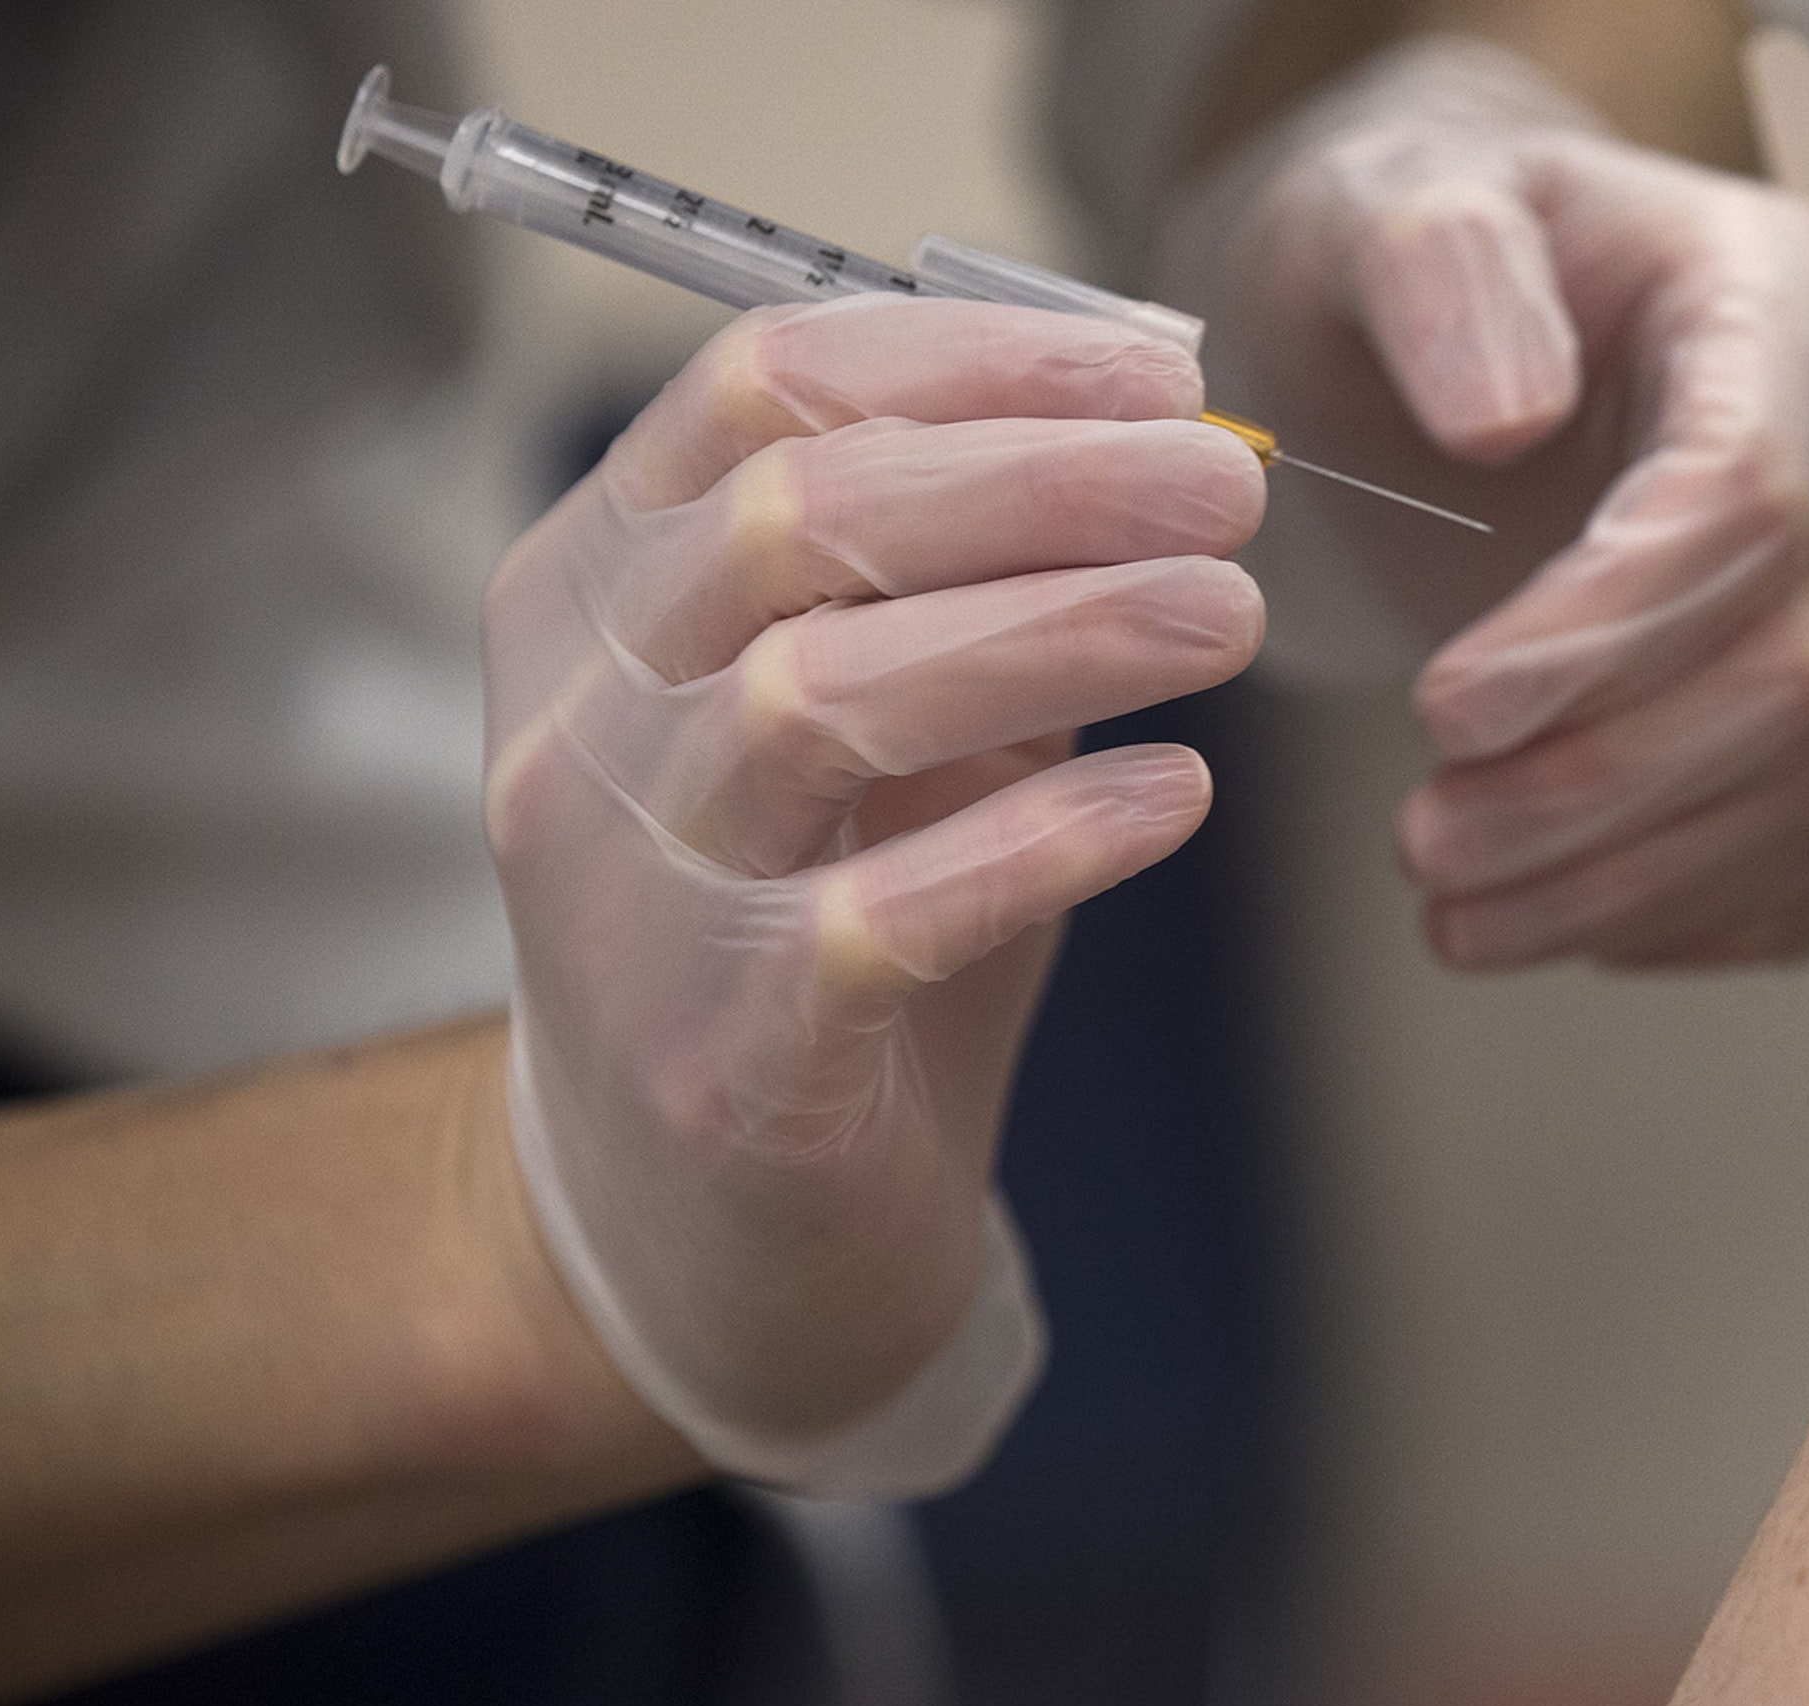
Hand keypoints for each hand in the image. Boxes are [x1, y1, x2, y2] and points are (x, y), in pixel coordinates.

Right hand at [485, 297, 1264, 1493]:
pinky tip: (1174, 798)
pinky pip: (882, 914)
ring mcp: (629, 890)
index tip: (1162, 370)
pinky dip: (1043, 842)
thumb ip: (958, 598)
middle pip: (797, 523)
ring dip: (1057, 632)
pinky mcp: (720, 1051)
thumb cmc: (804, 937)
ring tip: (1229, 610)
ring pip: (823, 698)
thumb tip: (1162, 454)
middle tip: (1231, 484)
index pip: (757, 395)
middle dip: (1042, 480)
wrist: (702, 1241)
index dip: (973, 360)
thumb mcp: (862, 738)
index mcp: (593, 593)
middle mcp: (577, 723)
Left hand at [1176, 37, 1808, 969]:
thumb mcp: (1390, 210)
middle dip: (1603, 789)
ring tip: (1454, 912)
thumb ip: (1439, 270)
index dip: (1603, 633)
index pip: (1755, 495)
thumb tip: (1508, 414)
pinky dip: (1701, 919)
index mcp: (1790, 296)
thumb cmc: (1432, 284)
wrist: (1493, 345)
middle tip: (1421, 845)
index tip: (1441, 712)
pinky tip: (1561, 919)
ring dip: (1637, 884)